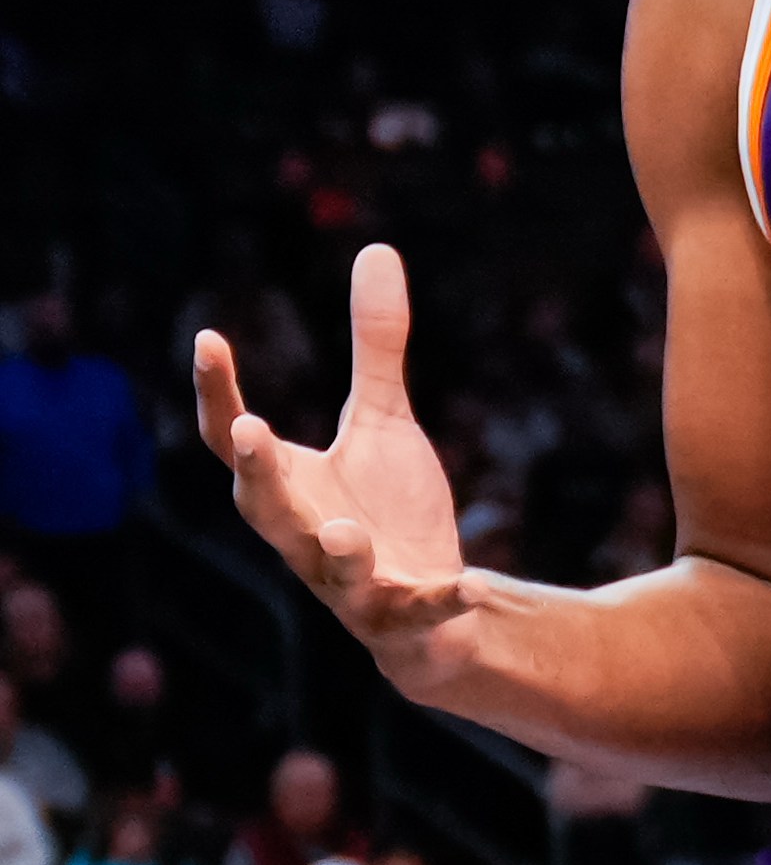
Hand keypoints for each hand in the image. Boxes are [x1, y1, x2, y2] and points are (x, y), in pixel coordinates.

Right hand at [193, 245, 467, 683]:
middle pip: (266, 509)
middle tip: (249, 430)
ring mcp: (353, 583)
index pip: (234, 440)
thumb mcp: (384, 421)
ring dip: (338, 547)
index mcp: (292, 486)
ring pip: (333, 570)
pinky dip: (440, 600)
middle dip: (256, 473)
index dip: (218, 394)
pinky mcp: (404, 615)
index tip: (207, 339)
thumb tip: (376, 248)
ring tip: (346, 527)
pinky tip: (469, 585)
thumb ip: (376, 347)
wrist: (433, 608)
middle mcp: (307, 536)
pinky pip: (418, 610)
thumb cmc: (388, 510)